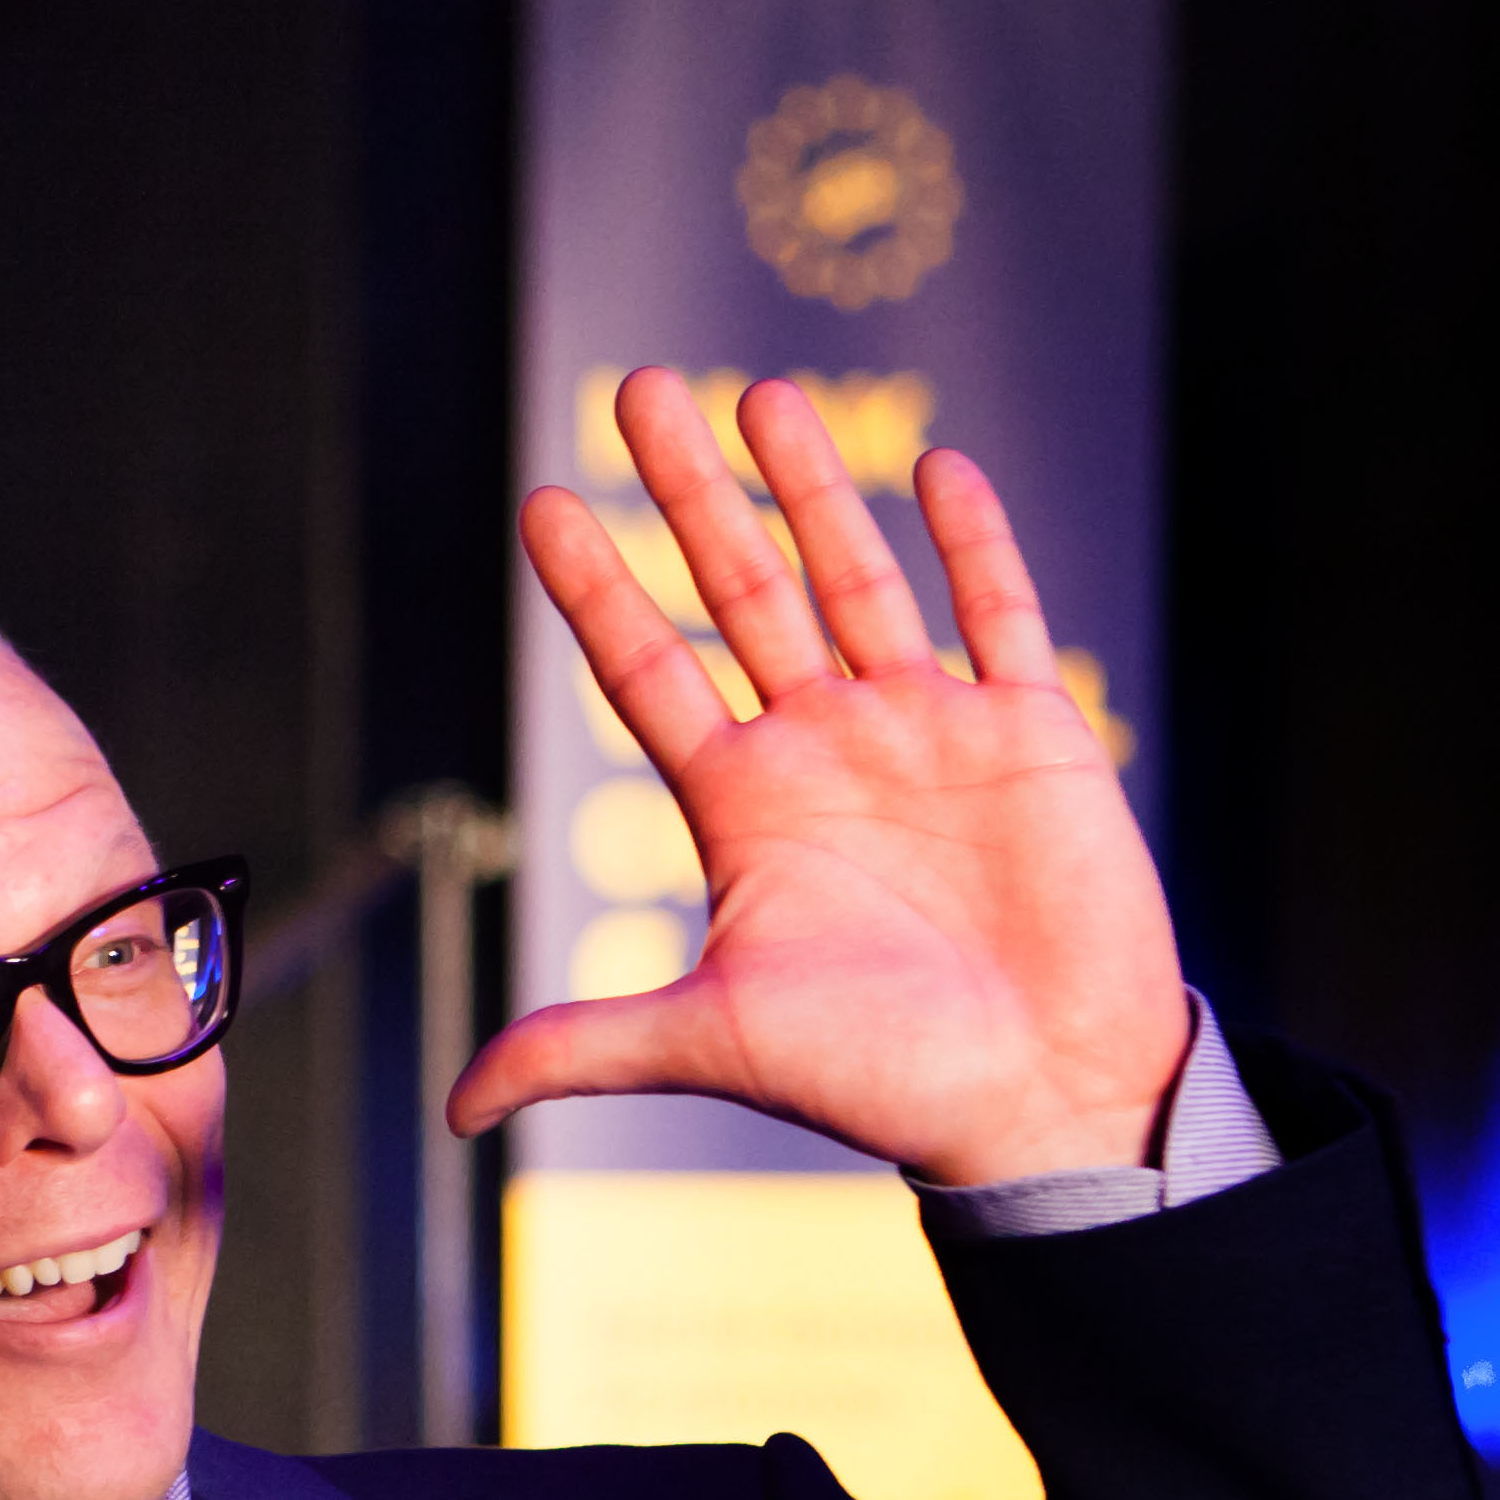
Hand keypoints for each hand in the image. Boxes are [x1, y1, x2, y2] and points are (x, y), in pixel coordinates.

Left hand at [455, 367, 1189, 1183]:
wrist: (1045, 1102)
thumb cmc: (881, 1082)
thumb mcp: (714, 1041)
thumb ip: (583, 1044)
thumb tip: (453, 1108)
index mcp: (742, 809)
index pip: (647, 670)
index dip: (596, 588)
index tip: (541, 503)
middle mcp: (823, 753)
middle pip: (739, 593)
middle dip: (689, 494)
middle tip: (638, 391)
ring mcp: (926, 733)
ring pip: (856, 580)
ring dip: (813, 487)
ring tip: (759, 395)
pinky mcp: (1030, 732)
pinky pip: (998, 612)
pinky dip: (972, 542)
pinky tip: (937, 465)